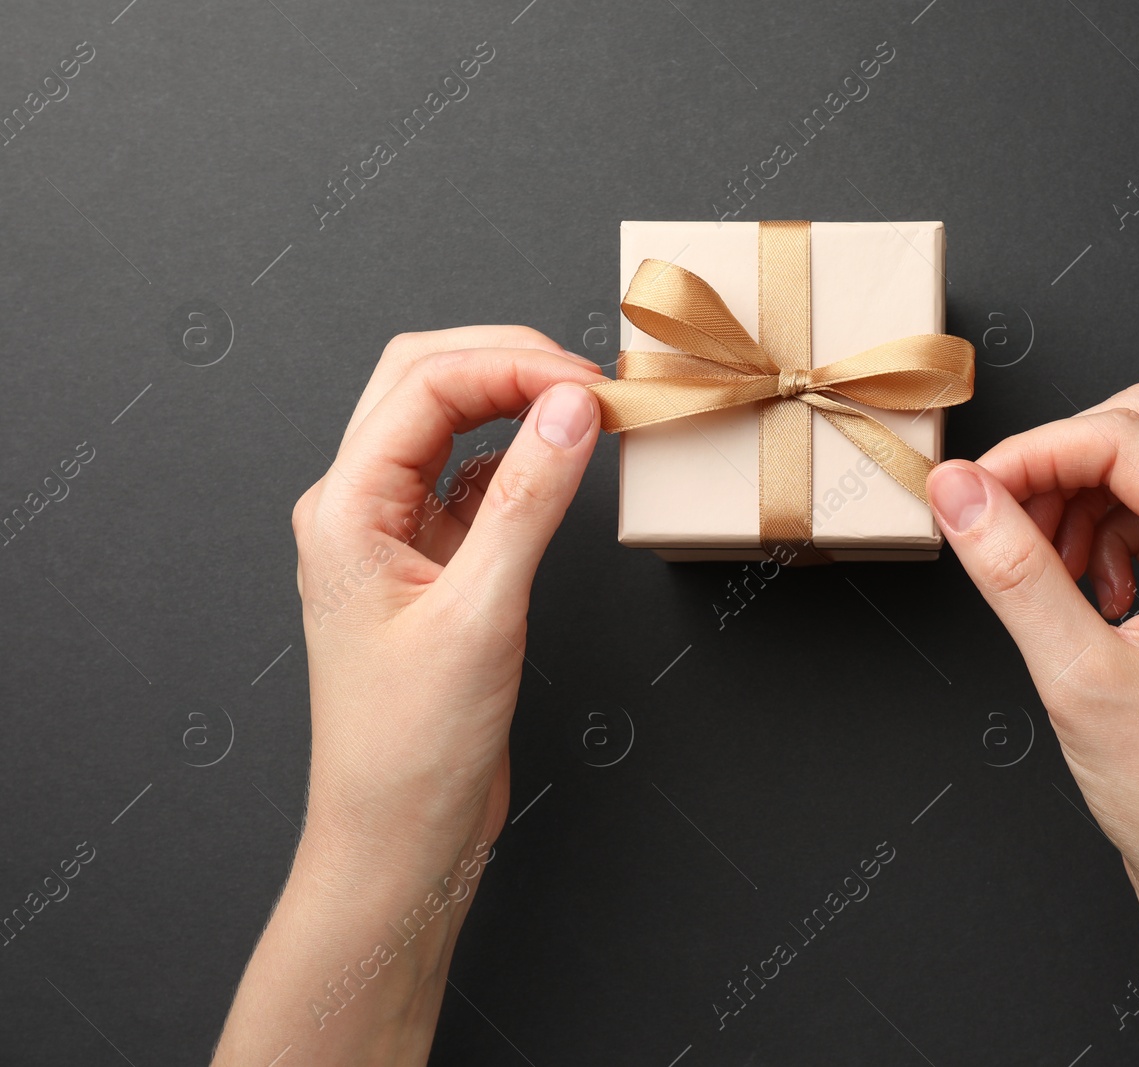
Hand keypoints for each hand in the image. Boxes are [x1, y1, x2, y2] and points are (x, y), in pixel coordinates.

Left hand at [213, 326, 601, 1065]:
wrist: (397, 838)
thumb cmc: (414, 747)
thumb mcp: (481, 614)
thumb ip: (529, 500)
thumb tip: (573, 408)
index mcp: (346, 507)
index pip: (426, 384)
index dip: (514, 366)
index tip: (593, 386)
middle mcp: (359, 507)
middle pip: (424, 382)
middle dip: (509, 363)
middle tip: (591, 384)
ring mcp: (392, 535)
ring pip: (447, 425)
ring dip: (514, 403)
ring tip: (587, 413)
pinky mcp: (430, 567)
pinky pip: (470, 481)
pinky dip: (520, 459)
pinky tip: (560, 468)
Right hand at [927, 383, 1138, 1064]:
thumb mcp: (1078, 675)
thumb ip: (1012, 570)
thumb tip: (957, 490)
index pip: (1126, 438)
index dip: (1035, 450)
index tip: (969, 490)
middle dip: (1057, 463)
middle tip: (997, 517)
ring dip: (1075, 498)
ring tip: (1037, 567)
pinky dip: (1097, 535)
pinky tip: (1075, 590)